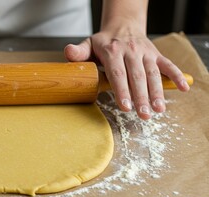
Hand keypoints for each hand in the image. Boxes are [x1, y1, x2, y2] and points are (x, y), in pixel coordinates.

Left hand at [64, 31, 189, 119]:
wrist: (123, 25)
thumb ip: (78, 52)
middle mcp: (131, 51)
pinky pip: (168, 65)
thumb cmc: (103, 42)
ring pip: (153, 73)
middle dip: (141, 97)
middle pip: (137, 76)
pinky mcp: (156, 54)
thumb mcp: (88, 44)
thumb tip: (68, 53)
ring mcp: (145, 53)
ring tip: (158, 109)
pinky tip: (183, 89)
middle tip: (142, 115)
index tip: (126, 106)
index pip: (118, 73)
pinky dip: (177, 76)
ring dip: (157, 92)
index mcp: (113, 51)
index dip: (122, 90)